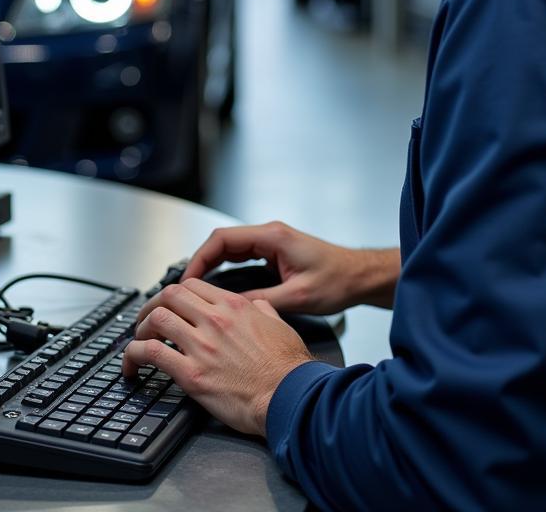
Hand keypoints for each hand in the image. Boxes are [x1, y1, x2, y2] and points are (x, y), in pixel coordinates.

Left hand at [122, 278, 312, 436]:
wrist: (289, 397)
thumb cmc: (288, 367)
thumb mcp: (278, 324)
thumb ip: (262, 309)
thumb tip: (255, 304)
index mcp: (233, 306)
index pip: (191, 285)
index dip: (173, 294)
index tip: (168, 305)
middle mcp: (214, 319)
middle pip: (168, 296)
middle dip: (151, 306)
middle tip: (145, 320)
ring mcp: (201, 345)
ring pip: (155, 319)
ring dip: (141, 330)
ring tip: (139, 342)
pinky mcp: (192, 374)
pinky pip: (152, 354)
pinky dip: (134, 355)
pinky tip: (132, 364)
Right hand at [175, 221, 398, 314]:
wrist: (361, 277)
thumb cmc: (338, 281)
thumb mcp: (297, 297)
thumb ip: (262, 302)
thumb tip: (231, 310)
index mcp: (273, 237)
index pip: (223, 239)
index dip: (200, 259)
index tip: (187, 279)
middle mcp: (270, 235)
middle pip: (222, 242)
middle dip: (200, 263)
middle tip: (184, 288)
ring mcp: (272, 243)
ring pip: (231, 249)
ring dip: (212, 266)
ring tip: (196, 289)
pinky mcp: (275, 254)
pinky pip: (242, 257)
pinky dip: (226, 269)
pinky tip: (219, 288)